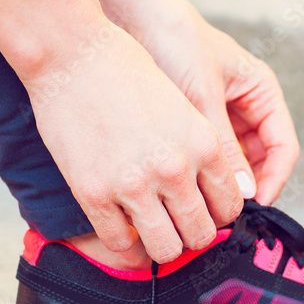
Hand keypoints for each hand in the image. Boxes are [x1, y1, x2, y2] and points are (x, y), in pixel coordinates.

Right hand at [21, 18, 242, 262]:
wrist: (73, 54)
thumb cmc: (128, 74)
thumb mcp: (185, 108)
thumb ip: (201, 154)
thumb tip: (208, 200)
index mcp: (204, 145)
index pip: (230, 207)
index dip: (217, 214)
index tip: (203, 211)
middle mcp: (175, 169)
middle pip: (202, 234)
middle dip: (192, 234)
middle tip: (177, 224)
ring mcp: (134, 185)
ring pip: (166, 249)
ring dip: (162, 246)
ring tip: (152, 231)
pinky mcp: (94, 194)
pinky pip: (120, 244)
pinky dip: (124, 242)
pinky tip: (121, 226)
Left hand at [114, 0, 299, 205]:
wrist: (133, 10)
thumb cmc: (174, 41)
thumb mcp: (203, 97)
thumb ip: (224, 147)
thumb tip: (244, 193)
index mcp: (262, 91)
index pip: (283, 146)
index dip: (274, 179)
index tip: (254, 204)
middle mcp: (247, 103)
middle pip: (262, 159)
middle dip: (249, 185)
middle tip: (227, 211)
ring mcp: (223, 112)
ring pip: (235, 160)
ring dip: (224, 181)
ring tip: (205, 202)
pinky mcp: (197, 119)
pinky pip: (208, 154)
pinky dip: (202, 171)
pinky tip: (187, 186)